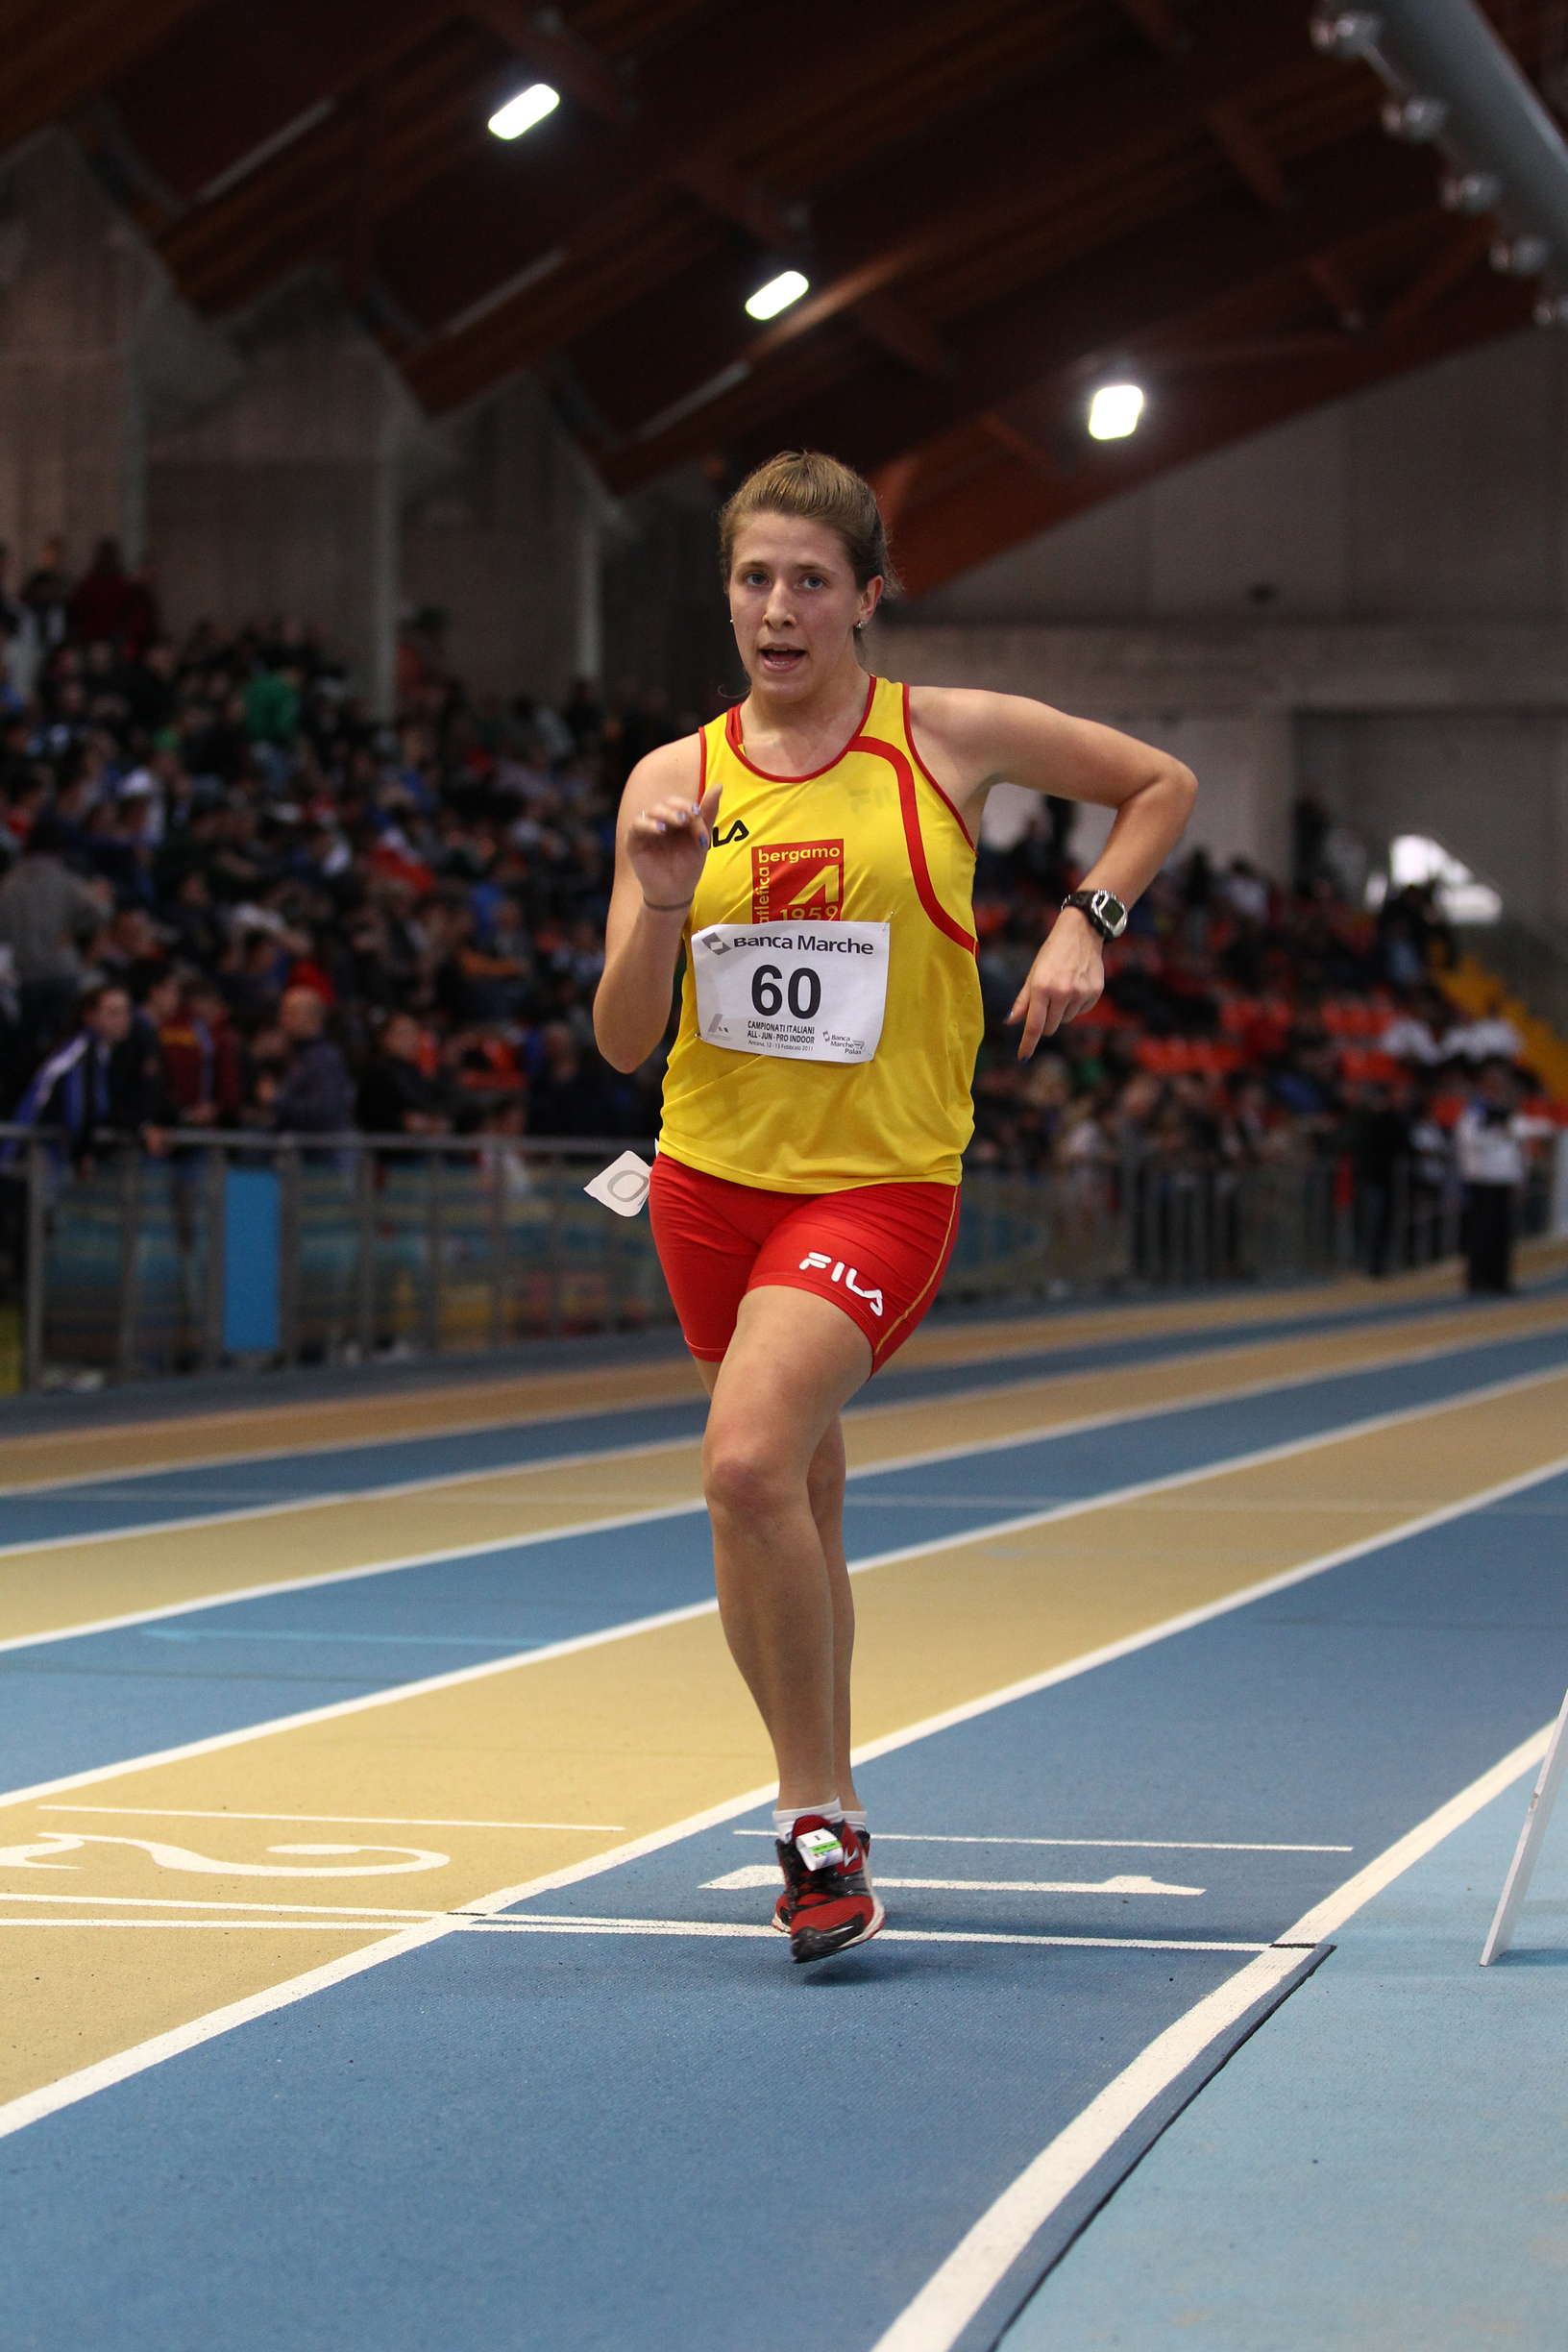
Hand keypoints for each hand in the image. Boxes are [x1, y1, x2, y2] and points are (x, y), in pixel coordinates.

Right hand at [626, 781, 721, 910]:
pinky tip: (661, 829)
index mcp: (675, 820)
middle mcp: (659, 822)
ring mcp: (646, 831)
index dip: (689, 807)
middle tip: (688, 818)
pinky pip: (637, 826)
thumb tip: (719, 785)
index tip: (698, 816)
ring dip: (665, 814)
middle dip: (678, 809)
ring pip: (651, 811)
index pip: (679, 804)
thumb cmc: (688, 867)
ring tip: (677, 822)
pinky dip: (648, 824)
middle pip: (665, 804)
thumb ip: (707, 813)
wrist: (676, 892)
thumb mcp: (701, 839)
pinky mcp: (634, 841)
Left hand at [1007, 912, 1104, 1058]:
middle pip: (1050, 1027)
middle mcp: (1062, 993)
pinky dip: (1076, 1005)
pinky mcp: (1095, 993)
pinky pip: (1081, 1012)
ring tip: (1063, 987)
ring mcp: (1080, 993)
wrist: (1082, 933)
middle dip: (1045, 1022)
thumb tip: (1010, 1022)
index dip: (1027, 1043)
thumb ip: (1023, 1001)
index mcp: (1042, 988)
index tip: (1023, 1056)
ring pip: (1066, 1020)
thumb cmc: (1052, 953)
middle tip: (1046, 1003)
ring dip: (1061, 1012)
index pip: (1034, 1025)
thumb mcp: (1033, 974)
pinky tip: (1076, 986)